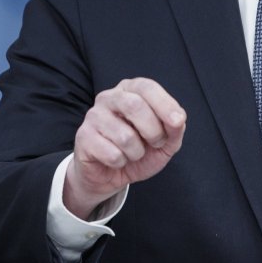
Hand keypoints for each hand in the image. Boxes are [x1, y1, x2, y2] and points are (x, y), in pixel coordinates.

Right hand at [64, 77, 185, 217]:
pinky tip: (116, 160)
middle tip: (156, 143)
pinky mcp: (83, 137)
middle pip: (134, 105)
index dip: (165, 104)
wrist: (110, 175)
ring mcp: (93, 116)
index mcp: (130, 90)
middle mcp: (109, 98)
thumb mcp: (165, 141)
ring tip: (132, 153)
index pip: (147, 87)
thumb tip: (178, 119)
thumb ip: (174, 128)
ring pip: (124, 136)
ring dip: (137, 152)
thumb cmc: (138, 151)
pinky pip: (112, 154)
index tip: (177, 122)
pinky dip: (121, 163)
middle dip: (153, 130)